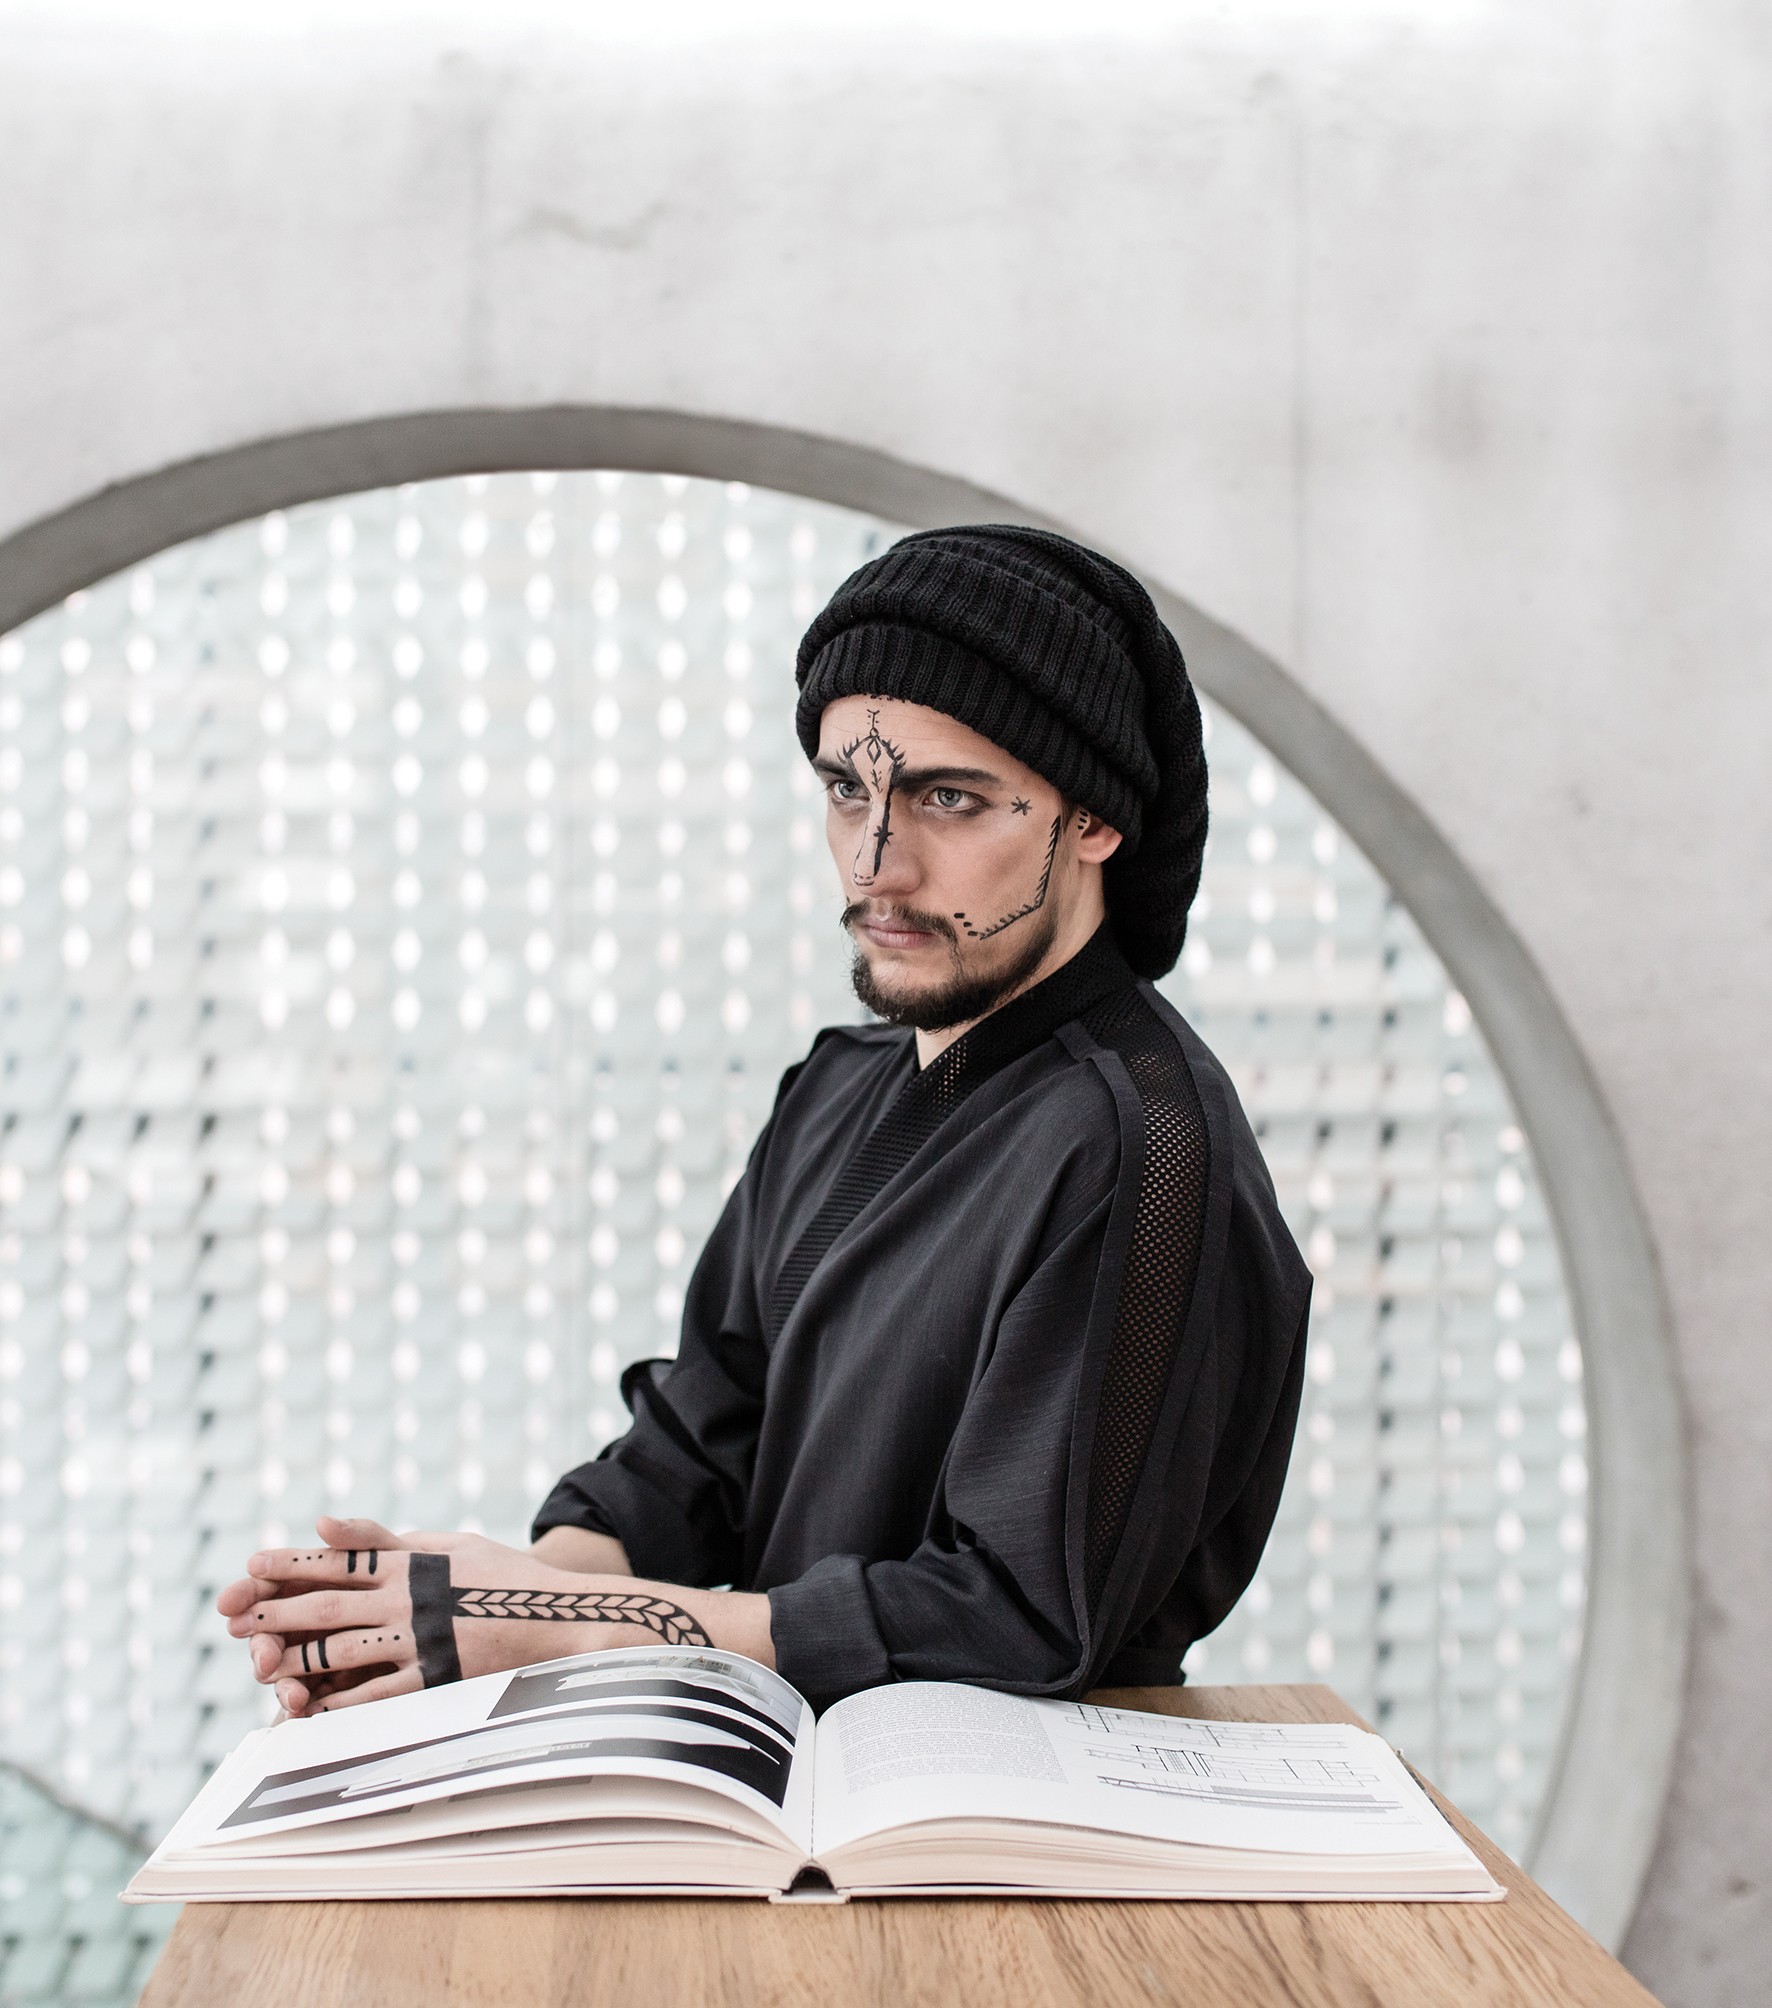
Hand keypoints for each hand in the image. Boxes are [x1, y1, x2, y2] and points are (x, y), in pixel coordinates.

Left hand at [216, 1516, 718, 1715]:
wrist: (567, 1619)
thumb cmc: (506, 1577)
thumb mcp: (452, 1543)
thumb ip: (390, 1538)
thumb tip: (325, 1520)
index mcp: (416, 1560)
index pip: (340, 1559)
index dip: (292, 1563)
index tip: (251, 1565)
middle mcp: (413, 1597)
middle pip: (329, 1602)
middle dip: (275, 1609)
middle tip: (232, 1615)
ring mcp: (423, 1641)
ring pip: (342, 1650)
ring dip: (293, 1657)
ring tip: (256, 1663)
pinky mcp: (437, 1681)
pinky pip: (375, 1697)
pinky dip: (336, 1703)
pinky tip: (307, 1709)